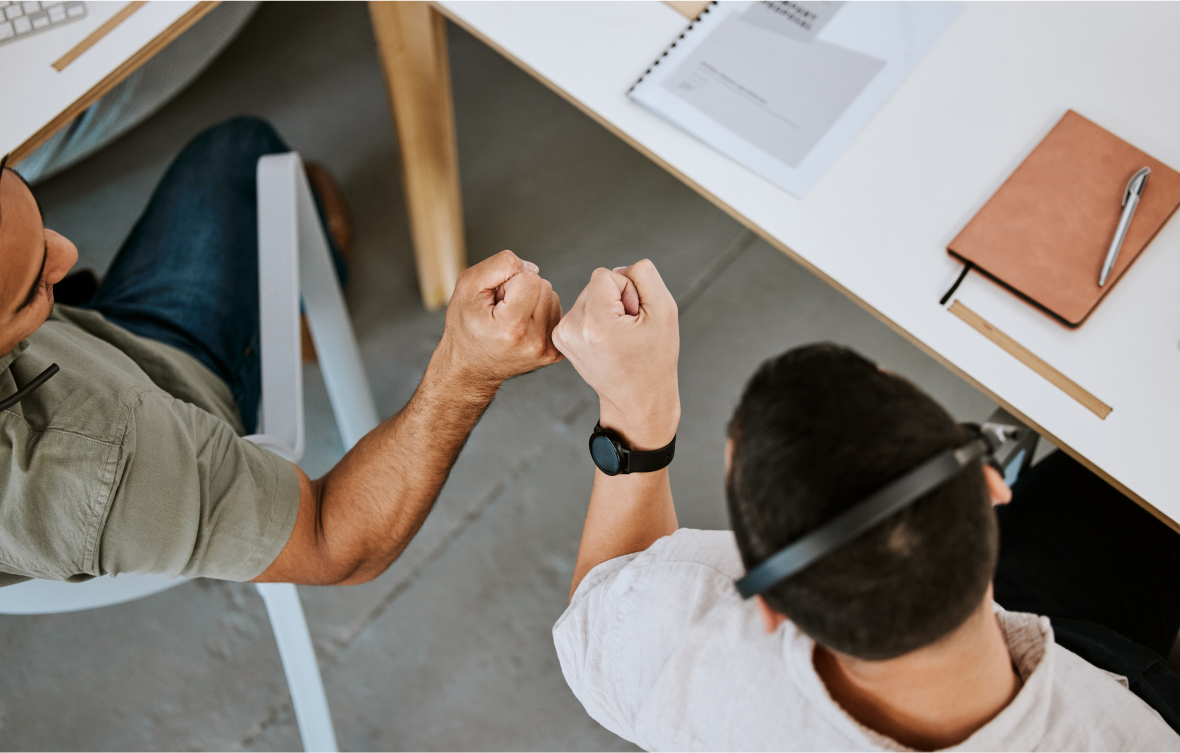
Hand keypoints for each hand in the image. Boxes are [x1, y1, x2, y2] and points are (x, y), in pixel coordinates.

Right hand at [435, 250, 563, 391]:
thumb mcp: (467, 287)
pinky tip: (522, 326)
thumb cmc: (465, 326)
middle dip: (522, 290)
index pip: (530, 278)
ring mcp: (547, 350)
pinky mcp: (554, 353)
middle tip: (501, 310)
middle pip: (544, 286)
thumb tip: (532, 268)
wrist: (470, 368)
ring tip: (511, 318)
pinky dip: (540, 314)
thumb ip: (499, 265)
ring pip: (552, 298)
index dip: (509, 282)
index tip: (495, 301)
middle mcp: (534, 341)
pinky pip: (556, 314)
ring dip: (532, 301)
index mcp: (512, 327)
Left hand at [552, 260, 678, 448]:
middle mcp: (572, 328)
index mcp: (595, 322)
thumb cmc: (655, 359)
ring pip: (590, 295)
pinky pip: (583, 308)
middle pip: (596, 283)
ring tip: (619, 338)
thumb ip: (643, 275)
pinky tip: (607, 340)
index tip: (634, 319)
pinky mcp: (561, 338)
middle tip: (629, 331)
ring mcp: (562, 334)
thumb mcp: (664, 310)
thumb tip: (618, 270)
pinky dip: (597, 318)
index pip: (607, 274)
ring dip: (607, 309)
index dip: (629, 292)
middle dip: (617, 300)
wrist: (637, 399)